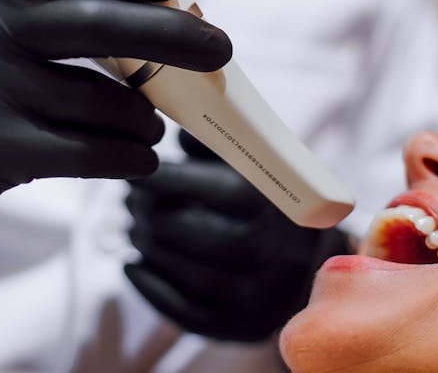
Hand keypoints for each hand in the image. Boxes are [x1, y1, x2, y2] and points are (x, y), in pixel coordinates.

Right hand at [0, 0, 231, 264]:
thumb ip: (50, 9)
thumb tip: (162, 10)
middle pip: (95, 23)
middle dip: (172, 36)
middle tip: (220, 48)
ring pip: (101, 100)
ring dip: (145, 116)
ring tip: (151, 124)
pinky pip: (89, 151)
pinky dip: (130, 155)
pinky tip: (140, 156)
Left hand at [125, 130, 350, 341]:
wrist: (306, 264)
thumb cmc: (269, 204)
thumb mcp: (258, 164)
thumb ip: (222, 140)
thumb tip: (179, 113)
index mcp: (277, 205)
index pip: (219, 190)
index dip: (170, 180)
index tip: (141, 171)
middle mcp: (271, 252)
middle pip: (198, 235)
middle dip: (153, 215)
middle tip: (131, 200)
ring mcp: (257, 294)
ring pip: (190, 275)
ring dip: (150, 248)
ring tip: (134, 227)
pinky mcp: (240, 325)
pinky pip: (188, 313)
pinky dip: (151, 290)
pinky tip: (132, 266)